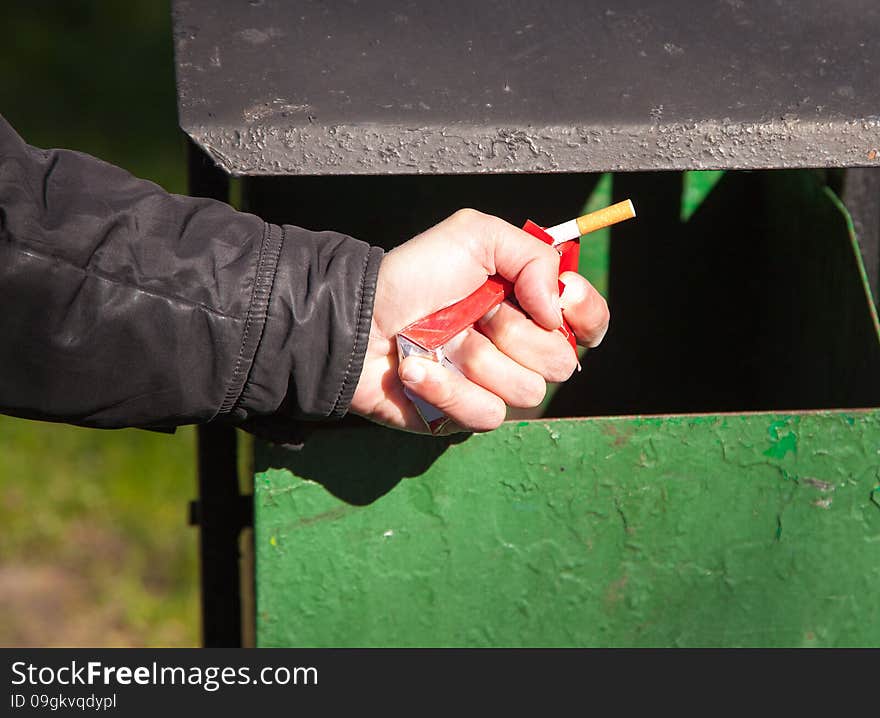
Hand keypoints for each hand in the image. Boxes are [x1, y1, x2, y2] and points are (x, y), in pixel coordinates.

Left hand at [350, 209, 609, 432]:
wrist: (357, 317)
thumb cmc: (412, 276)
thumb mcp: (474, 236)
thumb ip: (533, 255)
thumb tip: (559, 310)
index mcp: (528, 306)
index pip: (588, 323)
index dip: (585, 314)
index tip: (562, 299)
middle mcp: (517, 349)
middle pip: (562, 362)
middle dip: (516, 333)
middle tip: (477, 313)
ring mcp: (492, 386)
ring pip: (527, 390)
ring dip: (477, 358)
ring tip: (441, 340)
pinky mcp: (464, 416)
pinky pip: (486, 414)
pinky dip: (447, 387)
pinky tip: (418, 368)